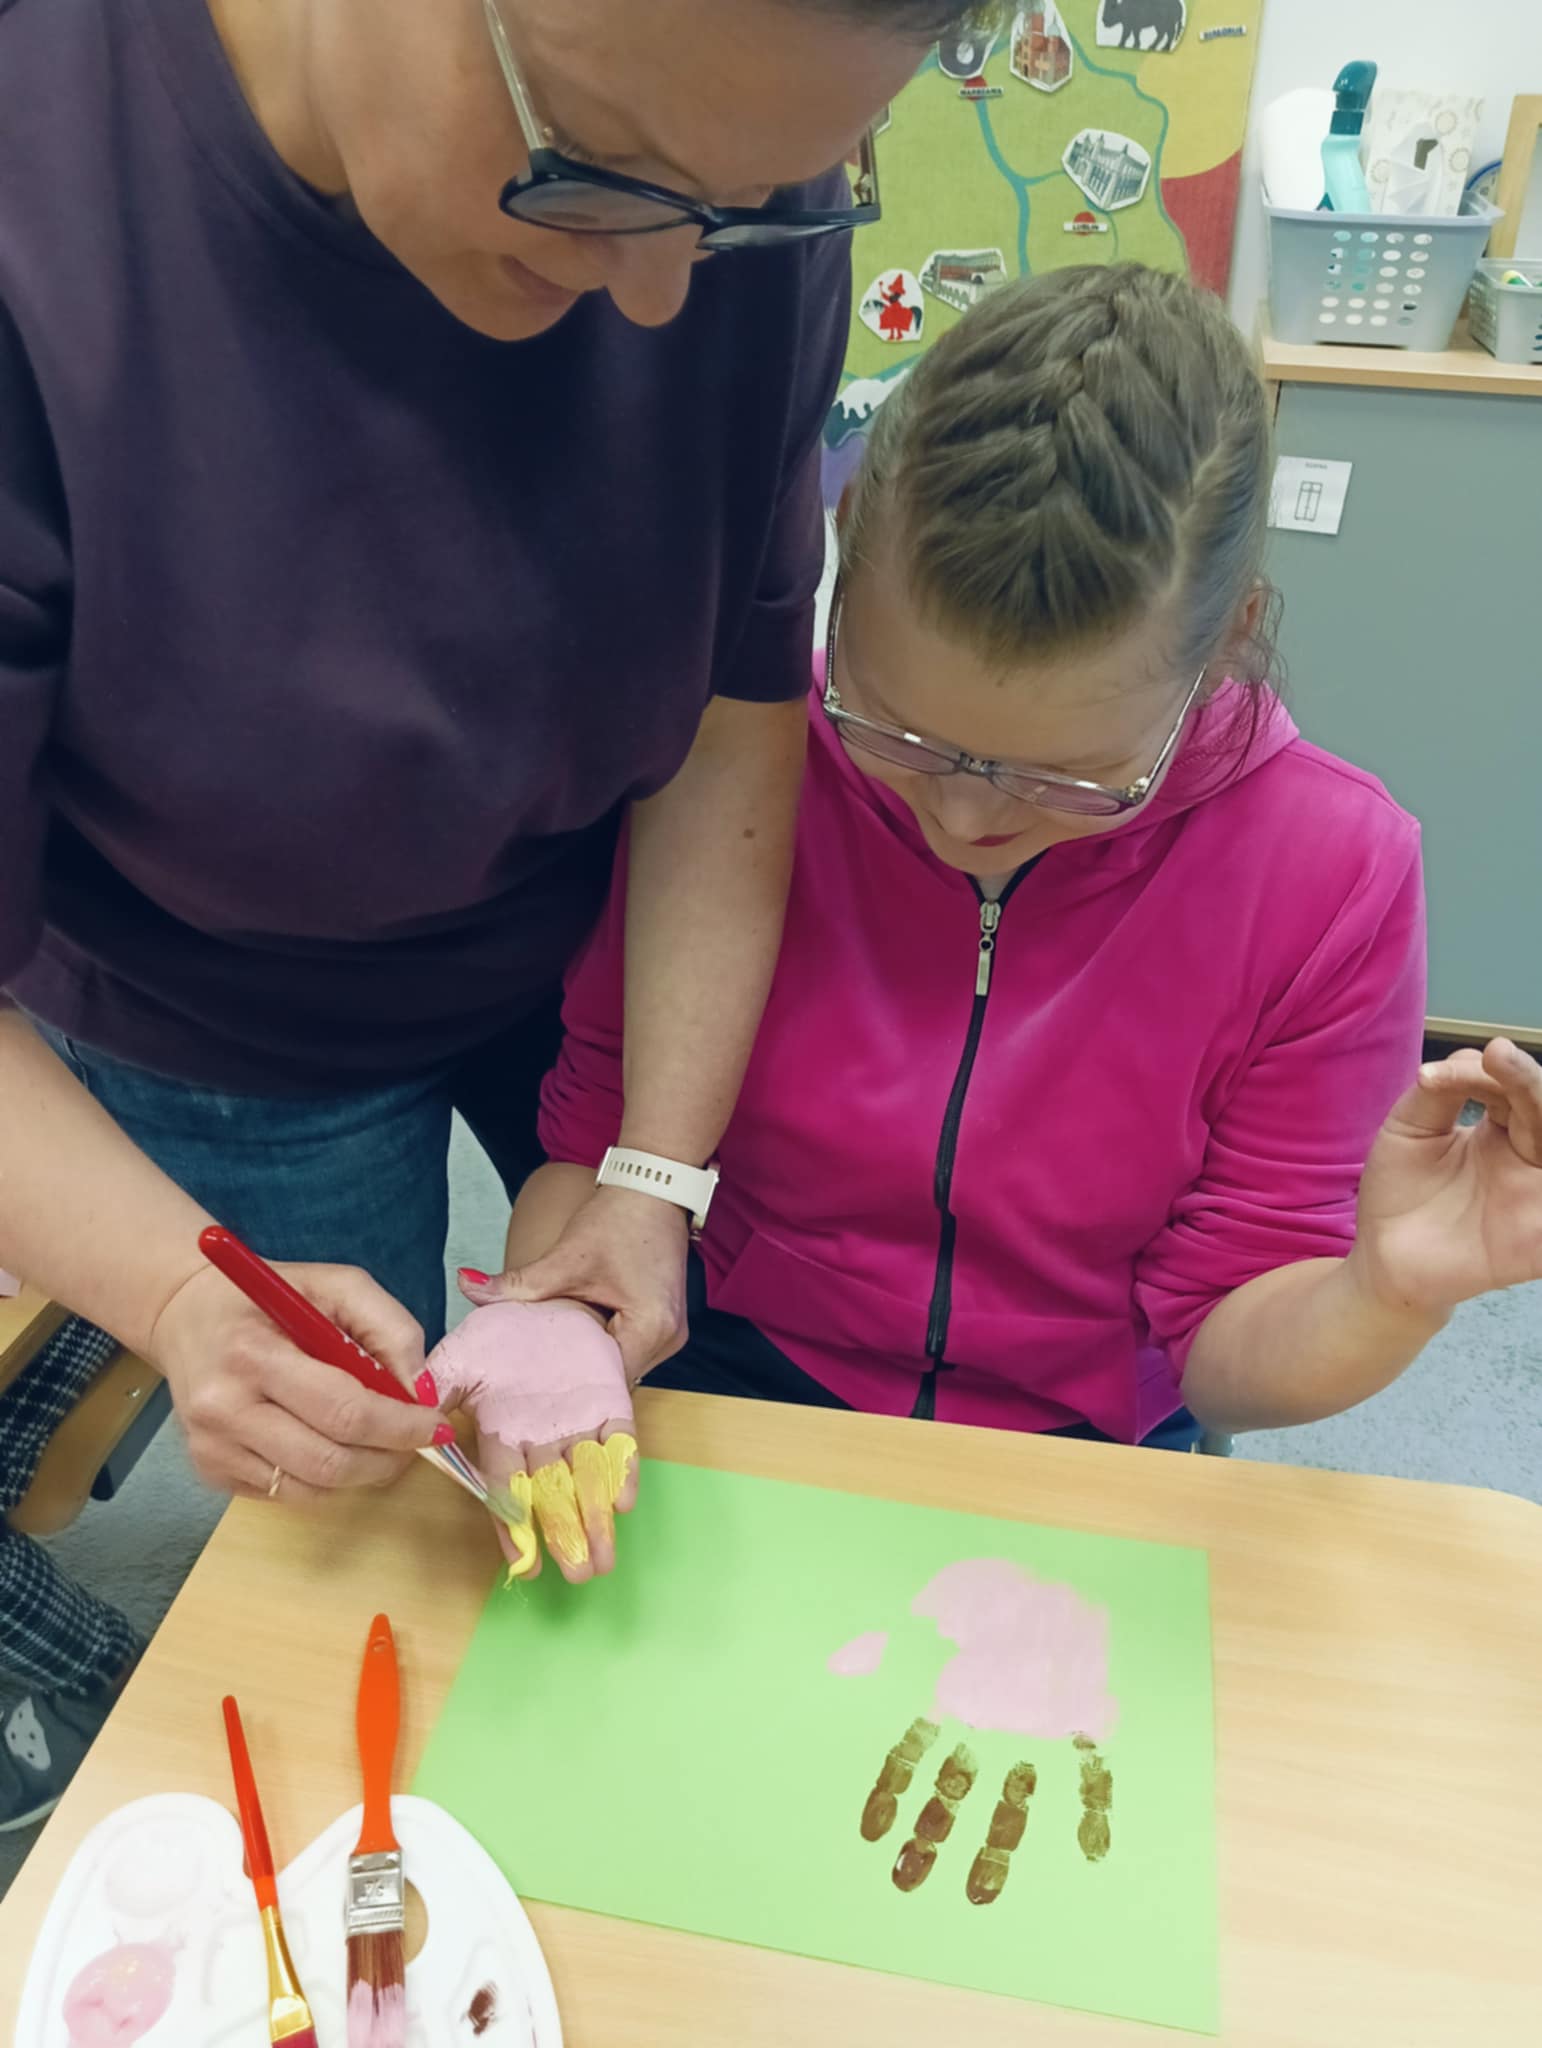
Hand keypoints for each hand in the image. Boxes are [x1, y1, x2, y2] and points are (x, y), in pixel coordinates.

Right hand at [149, 1262, 444, 1502]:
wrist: (184, 1315)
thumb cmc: (269, 1298)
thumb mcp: (336, 1285)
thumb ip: (389, 1328)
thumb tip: (421, 1389)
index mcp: (252, 1355)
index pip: (343, 1411)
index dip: (401, 1427)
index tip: (437, 1427)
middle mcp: (224, 1409)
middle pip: (330, 1462)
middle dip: (389, 1458)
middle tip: (416, 1442)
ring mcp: (212, 1448)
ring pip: (313, 1490)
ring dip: (362, 1473)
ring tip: (379, 1442)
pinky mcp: (210, 1472)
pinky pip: (288, 1494)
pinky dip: (324, 1479)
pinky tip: (328, 1441)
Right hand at [426, 1298, 637, 1583]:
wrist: (544, 1298)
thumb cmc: (498, 1333)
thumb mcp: (461, 1356)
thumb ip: (441, 1386)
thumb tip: (416, 1410)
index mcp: (502, 1434)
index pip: (506, 1489)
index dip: (514, 1525)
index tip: (522, 1562)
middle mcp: (540, 1439)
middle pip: (552, 1495)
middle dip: (565, 1535)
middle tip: (578, 1575)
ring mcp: (577, 1424)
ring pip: (587, 1479)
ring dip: (596, 1517)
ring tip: (605, 1559)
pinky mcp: (610, 1404)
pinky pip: (619, 1441)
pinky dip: (623, 1469)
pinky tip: (625, 1500)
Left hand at [460, 1183, 687, 1377]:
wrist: (654, 1185)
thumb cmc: (619, 1218)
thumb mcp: (566, 1257)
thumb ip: (518, 1283)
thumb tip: (466, 1286)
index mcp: (652, 1328)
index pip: (606, 1380)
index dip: (568, 1385)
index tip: (530, 1387)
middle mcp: (669, 1339)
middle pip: (614, 1378)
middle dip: (575, 1376)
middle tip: (530, 1380)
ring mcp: (671, 1333)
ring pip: (621, 1366)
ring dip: (590, 1362)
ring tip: (548, 1364)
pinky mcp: (664, 1323)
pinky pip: (630, 1350)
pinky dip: (603, 1346)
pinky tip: (575, 1341)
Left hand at [1351, 1038, 1541, 1316]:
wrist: (1383, 1257)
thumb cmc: (1401, 1191)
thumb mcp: (1410, 1130)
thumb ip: (1439, 1093)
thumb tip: (1471, 1054)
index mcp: (1503, 1128)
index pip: (1512, 1088)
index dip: (1485, 1073)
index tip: (1433, 1075)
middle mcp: (1529, 1158)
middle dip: (1526, 1080)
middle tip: (1498, 1055)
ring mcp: (1536, 1199)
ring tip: (1532, 1094)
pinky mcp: (1536, 1244)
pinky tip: (1538, 1177)